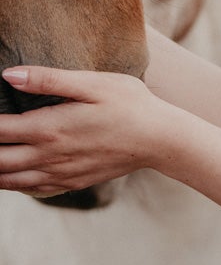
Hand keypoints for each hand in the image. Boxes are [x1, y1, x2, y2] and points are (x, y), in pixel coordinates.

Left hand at [0, 66, 175, 195]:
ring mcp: (61, 173)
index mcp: (48, 128)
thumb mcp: (92, 84)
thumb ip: (48, 80)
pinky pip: (32, 189)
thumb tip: (8, 75)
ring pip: (10, 180)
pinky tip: (10, 174)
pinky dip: (13, 184)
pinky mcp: (73, 181)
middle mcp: (49, 155)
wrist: (160, 140)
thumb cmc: (129, 104)